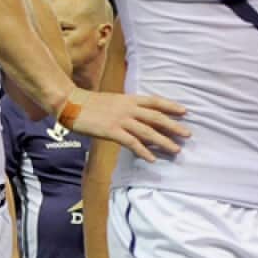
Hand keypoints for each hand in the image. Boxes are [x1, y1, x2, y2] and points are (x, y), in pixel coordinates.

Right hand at [70, 90, 189, 162]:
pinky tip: (152, 158)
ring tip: (176, 149)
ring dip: (163, 141)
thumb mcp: (111, 101)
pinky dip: (143, 151)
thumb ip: (125, 107)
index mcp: (128, 99)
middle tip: (188, 134)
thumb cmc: (88, 102)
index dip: (171, 106)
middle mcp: (127, 108)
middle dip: (173, 126)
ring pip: (147, 131)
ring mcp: (120, 119)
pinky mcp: (111, 131)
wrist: (69, 102)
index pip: (155, 101)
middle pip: (156, 117)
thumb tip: (136, 118)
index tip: (185, 111)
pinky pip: (132, 142)